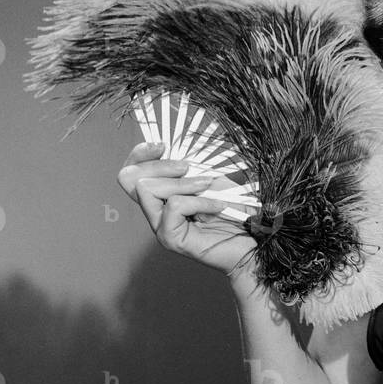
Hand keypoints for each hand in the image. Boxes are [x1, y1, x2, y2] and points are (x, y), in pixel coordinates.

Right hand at [117, 140, 257, 277]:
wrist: (253, 237)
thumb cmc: (235, 206)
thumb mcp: (209, 176)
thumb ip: (186, 166)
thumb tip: (168, 148)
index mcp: (161, 195)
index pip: (129, 172)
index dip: (139, 154)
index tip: (162, 145)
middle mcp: (155, 212)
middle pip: (131, 179)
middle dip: (161, 165)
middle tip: (189, 168)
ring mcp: (160, 227)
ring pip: (149, 190)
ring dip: (184, 183)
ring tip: (209, 187)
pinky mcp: (170, 238)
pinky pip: (174, 205)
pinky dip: (199, 200)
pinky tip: (217, 207)